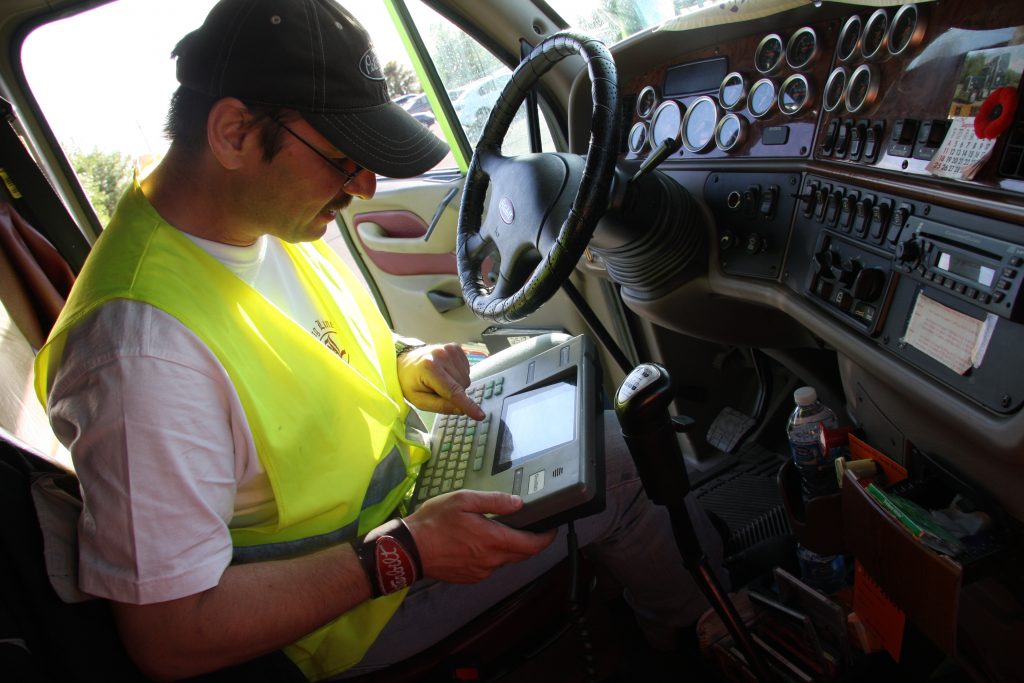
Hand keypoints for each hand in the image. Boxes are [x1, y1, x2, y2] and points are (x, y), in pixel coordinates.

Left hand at [396, 343, 484, 418]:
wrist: (405, 361)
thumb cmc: (410, 382)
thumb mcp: (419, 400)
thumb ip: (440, 406)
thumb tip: (462, 410)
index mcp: (430, 368)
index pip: (453, 391)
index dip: (467, 405)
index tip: (480, 415)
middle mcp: (442, 355)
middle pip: (462, 386)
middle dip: (454, 393)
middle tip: (438, 390)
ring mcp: (449, 349)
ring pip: (466, 378)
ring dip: (457, 384)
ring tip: (440, 380)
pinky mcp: (455, 347)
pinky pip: (466, 369)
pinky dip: (458, 375)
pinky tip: (446, 372)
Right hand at [404, 490, 557, 582]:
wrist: (409, 549)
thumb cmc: (434, 523)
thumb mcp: (464, 500)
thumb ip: (494, 501)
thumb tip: (517, 503)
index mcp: (493, 540)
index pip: (532, 545)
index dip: (547, 538)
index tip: (552, 529)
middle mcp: (491, 560)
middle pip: (522, 554)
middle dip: (530, 542)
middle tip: (529, 526)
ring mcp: (481, 571)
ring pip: (505, 560)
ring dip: (508, 547)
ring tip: (498, 530)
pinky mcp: (471, 577)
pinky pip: (490, 566)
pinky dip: (492, 555)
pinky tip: (479, 542)